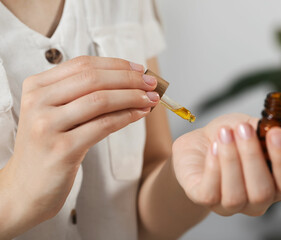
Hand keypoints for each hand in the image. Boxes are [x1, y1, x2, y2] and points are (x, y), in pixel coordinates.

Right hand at [0, 56, 158, 234]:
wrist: (26, 188)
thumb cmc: (48, 147)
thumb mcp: (57, 114)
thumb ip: (82, 95)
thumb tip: (128, 81)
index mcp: (36, 87)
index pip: (82, 64)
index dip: (116, 64)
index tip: (139, 69)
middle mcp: (38, 102)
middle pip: (93, 79)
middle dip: (128, 78)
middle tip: (152, 83)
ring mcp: (47, 126)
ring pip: (100, 100)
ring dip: (132, 96)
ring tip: (151, 99)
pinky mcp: (62, 149)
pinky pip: (103, 125)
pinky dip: (127, 117)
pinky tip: (140, 114)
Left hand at [172, 113, 280, 215]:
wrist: (198, 144)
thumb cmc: (229, 137)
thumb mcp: (253, 126)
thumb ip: (276, 129)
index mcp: (275, 184)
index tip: (275, 133)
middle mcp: (255, 200)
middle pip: (262, 192)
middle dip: (252, 156)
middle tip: (243, 128)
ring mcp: (229, 204)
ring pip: (235, 195)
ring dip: (231, 160)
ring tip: (224, 133)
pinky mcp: (204, 199)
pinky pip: (210, 193)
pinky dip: (213, 168)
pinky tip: (213, 147)